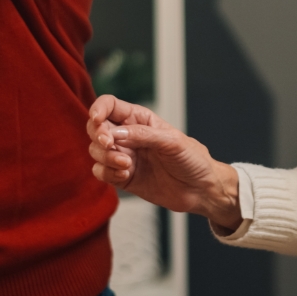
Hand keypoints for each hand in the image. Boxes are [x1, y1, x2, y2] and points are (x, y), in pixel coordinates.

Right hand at [87, 94, 242, 230]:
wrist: (200, 189)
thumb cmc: (192, 159)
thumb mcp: (172, 142)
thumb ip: (143, 135)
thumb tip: (115, 132)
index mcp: (140, 119)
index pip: (110, 105)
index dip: (98, 109)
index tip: (97, 119)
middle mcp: (128, 136)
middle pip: (96, 128)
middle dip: (98, 135)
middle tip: (110, 145)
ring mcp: (124, 156)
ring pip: (96, 151)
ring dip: (105, 157)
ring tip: (127, 164)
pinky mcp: (123, 176)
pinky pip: (101, 172)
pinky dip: (108, 173)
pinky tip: (125, 175)